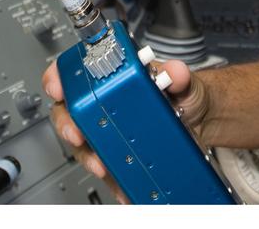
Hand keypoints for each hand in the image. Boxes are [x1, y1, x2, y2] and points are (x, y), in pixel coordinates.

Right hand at [42, 55, 210, 203]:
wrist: (200, 122)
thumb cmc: (183, 94)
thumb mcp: (183, 81)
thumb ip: (178, 75)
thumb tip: (175, 73)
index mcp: (112, 77)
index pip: (76, 72)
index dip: (60, 77)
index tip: (58, 88)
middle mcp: (104, 104)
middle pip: (70, 112)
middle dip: (68, 124)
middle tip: (77, 134)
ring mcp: (108, 132)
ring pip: (83, 145)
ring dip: (88, 156)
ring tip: (102, 165)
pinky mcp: (118, 156)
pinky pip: (107, 169)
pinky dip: (112, 179)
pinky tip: (123, 184)